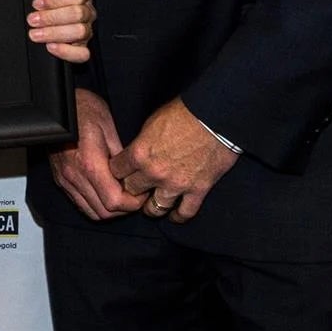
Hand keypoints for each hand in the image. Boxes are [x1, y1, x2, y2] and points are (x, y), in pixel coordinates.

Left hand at [28, 0, 95, 62]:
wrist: (42, 9)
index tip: (37, 3)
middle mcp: (87, 12)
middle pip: (78, 14)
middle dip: (52, 17)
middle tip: (33, 19)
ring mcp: (86, 30)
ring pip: (80, 33)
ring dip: (55, 34)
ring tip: (35, 34)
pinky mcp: (81, 47)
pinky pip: (82, 54)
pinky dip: (67, 52)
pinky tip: (51, 47)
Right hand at [48, 88, 144, 220]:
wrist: (56, 106)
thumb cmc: (83, 109)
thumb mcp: (109, 127)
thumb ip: (121, 157)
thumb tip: (135, 177)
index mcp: (89, 162)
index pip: (114, 201)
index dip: (133, 203)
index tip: (142, 192)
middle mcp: (74, 175)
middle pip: (104, 212)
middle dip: (124, 209)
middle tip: (135, 195)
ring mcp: (65, 179)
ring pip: (92, 212)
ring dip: (110, 210)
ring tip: (121, 194)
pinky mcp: (61, 180)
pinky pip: (81, 204)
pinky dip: (96, 205)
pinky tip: (105, 192)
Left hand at [109, 98, 237, 223]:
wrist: (215, 118)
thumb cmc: (182, 114)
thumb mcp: (150, 123)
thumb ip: (140, 144)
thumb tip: (135, 153)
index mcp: (139, 153)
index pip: (116, 172)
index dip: (117, 172)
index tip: (120, 173)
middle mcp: (154, 173)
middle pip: (132, 191)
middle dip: (131, 189)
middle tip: (135, 189)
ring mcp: (176, 184)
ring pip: (155, 209)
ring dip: (151, 208)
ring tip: (150, 206)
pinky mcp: (198, 190)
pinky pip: (185, 213)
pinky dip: (178, 216)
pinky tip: (174, 215)